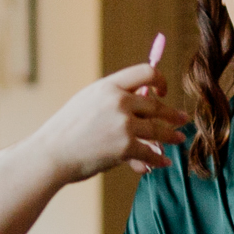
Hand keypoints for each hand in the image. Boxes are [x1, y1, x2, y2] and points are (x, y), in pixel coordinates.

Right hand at [32, 63, 188, 183]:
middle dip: (172, 114)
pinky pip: (150, 153)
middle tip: (182, 119)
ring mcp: (123, 124)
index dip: (160, 79)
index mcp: (108, 86)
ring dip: (171, 137)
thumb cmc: (67, 131)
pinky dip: (158, 159)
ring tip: (179, 139)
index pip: (146, 71)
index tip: (163, 90)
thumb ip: (113, 100)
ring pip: (157, 130)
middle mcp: (118, 101)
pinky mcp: (125, 147)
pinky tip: (163, 162)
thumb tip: (143, 105)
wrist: (51, 154)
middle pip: (157, 105)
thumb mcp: (87, 103)